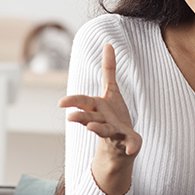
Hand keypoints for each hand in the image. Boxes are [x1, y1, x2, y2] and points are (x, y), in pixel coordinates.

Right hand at [59, 44, 141, 160]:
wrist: (120, 146)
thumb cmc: (112, 115)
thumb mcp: (111, 91)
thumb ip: (108, 69)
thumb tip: (108, 44)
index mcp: (97, 108)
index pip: (83, 102)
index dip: (72, 101)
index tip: (61, 103)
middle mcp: (102, 120)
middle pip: (89, 117)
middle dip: (80, 117)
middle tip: (69, 117)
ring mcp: (114, 132)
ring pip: (104, 131)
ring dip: (98, 129)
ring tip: (91, 128)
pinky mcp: (128, 140)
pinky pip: (130, 144)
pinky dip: (131, 146)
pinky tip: (132, 150)